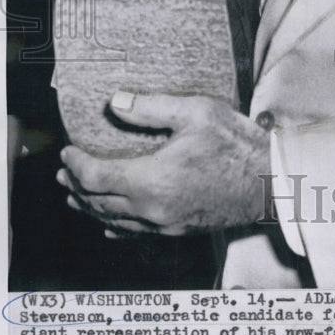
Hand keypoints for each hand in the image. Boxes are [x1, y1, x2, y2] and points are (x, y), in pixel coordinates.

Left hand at [57, 92, 270, 236]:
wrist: (271, 183)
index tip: (68, 150)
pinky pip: (134, 233)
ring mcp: (164, 225)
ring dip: (89, 207)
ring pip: (113, 221)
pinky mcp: (177, 231)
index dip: (76, 163)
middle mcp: (152, 209)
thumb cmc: (237, 145)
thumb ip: (151, 107)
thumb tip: (115, 101)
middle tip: (63, 172)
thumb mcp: (197, 112)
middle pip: (98, 203)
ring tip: (75, 195)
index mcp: (152, 180)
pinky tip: (109, 225)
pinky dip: (113, 225)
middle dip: (76, 186)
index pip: (96, 177)